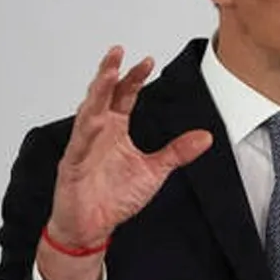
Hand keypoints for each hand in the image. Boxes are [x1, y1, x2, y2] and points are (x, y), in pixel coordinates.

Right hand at [38, 47, 211, 279]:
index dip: (133, 78)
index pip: (124, 97)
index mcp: (115, 130)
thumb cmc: (115, 197)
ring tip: (107, 74)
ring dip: (96, 94)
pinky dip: (86, 132)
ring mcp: (83, 148)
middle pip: (102, 97)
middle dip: (109, 73)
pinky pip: (79, 146)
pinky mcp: (72, 167)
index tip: (147, 60)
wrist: (92, 227)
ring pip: (87, 114)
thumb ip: (177, 152)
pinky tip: (96, 118)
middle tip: (117, 52)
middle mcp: (97, 133)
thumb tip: (206, 136)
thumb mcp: (155, 171)